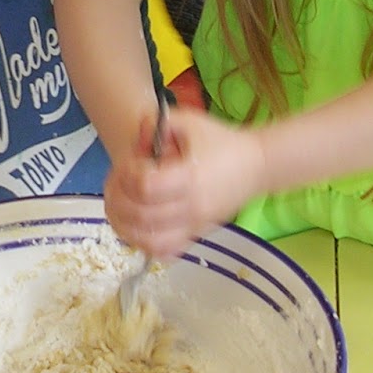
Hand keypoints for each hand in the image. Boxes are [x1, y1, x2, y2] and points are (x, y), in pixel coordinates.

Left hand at [104, 107, 261, 259]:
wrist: (257, 165)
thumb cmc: (221, 141)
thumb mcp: (189, 120)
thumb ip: (157, 122)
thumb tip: (134, 137)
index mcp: (189, 177)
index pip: (144, 187)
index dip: (126, 175)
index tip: (128, 162)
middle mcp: (192, 207)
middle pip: (140, 216)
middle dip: (117, 198)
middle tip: (115, 183)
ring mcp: (195, 225)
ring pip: (149, 242)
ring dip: (124, 227)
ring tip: (118, 207)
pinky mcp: (197, 234)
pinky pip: (166, 252)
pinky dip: (145, 245)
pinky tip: (137, 226)